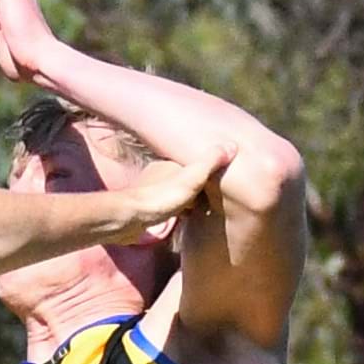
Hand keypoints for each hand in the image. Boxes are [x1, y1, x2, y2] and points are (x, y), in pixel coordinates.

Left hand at [110, 147, 231, 243]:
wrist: (130, 218)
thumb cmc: (162, 197)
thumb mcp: (193, 177)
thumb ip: (211, 162)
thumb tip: (232, 145)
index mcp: (170, 164)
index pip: (193, 165)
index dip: (205, 172)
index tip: (218, 181)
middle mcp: (158, 174)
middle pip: (182, 179)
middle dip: (195, 186)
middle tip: (211, 198)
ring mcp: (149, 191)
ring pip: (173, 193)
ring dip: (184, 200)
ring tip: (198, 209)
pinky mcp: (144, 208)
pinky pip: (164, 207)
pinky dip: (174, 211)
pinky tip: (179, 218)